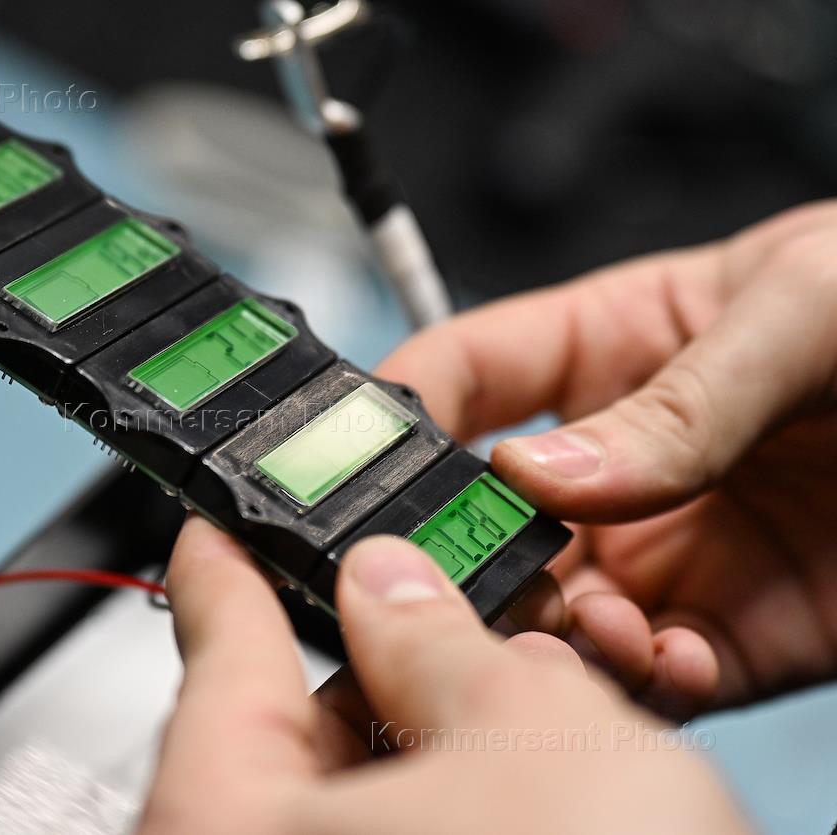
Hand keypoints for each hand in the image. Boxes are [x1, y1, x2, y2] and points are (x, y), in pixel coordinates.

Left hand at [139, 518, 750, 834]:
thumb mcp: (529, 740)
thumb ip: (441, 642)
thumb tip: (393, 586)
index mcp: (224, 821)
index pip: (210, 642)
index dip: (227, 561)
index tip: (221, 524)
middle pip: (292, 729)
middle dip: (380, 661)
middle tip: (440, 610)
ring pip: (357, 799)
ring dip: (437, 740)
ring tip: (524, 702)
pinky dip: (452, 809)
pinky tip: (526, 789)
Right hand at [376, 200, 836, 717]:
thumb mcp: (798, 311)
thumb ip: (672, 400)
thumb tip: (539, 471)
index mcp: (609, 349)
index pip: (461, 378)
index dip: (394, 416)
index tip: (357, 462)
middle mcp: (621, 462)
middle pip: (485, 518)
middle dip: (459, 555)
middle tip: (457, 579)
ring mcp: (671, 549)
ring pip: (553, 611)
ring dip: (544, 632)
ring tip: (587, 624)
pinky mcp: (736, 630)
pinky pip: (652, 674)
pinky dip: (636, 685)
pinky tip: (659, 661)